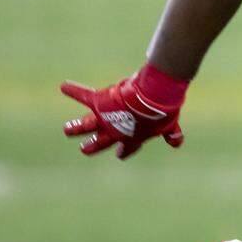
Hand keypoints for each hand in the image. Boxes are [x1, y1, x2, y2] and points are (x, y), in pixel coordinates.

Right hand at [60, 63, 188, 158]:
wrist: (151, 100)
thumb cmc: (162, 113)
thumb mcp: (169, 125)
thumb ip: (172, 134)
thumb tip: (177, 143)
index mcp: (132, 138)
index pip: (127, 148)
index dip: (124, 151)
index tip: (119, 155)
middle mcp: (116, 131)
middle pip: (101, 142)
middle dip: (93, 146)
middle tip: (85, 149)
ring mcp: (106, 118)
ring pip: (87, 125)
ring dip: (76, 128)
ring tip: (67, 130)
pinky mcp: (100, 103)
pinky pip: (84, 96)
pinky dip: (74, 91)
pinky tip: (64, 86)